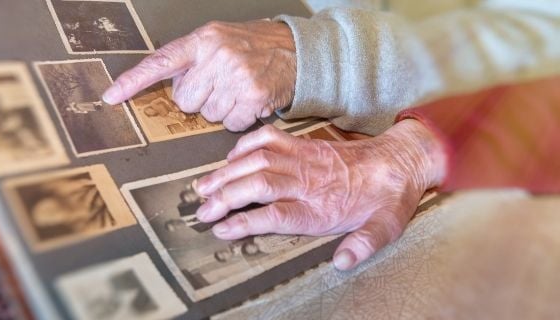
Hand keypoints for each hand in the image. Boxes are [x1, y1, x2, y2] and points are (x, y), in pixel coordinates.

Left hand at [103, 20, 296, 131]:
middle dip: (200, 99)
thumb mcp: (219, 39)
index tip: (111, 96)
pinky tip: (249, 101)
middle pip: (185, 101)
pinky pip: (230, 124)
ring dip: (221, 109)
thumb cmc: (253, 47)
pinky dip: (238, 118)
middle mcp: (218, 57)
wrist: (295, 51)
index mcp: (203, 40)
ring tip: (238, 90)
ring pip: (208, 115)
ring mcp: (236, 77)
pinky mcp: (253, 97)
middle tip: (219, 85)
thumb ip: (192, 59)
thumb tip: (170, 91)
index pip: (161, 62)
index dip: (133, 81)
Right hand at [193, 120, 446, 269]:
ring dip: (228, 172)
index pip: (276, 214)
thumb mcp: (386, 227)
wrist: (398, 161)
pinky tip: (230, 158)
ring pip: (258, 160)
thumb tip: (342, 262)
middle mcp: (308, 181)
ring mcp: (304, 158)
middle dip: (226, 197)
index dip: (246, 222)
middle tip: (202, 210)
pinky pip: (269, 137)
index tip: (221, 229)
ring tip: (203, 186)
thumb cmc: (386, 198)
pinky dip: (246, 145)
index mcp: (322, 207)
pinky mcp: (304, 143)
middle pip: (259, 185)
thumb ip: (364, 244)